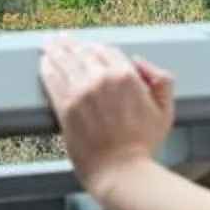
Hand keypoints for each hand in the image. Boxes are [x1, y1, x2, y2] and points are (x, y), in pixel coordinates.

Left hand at [39, 37, 175, 192]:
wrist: (121, 171)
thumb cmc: (143, 144)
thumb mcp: (165, 109)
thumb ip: (161, 80)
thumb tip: (138, 61)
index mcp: (126, 75)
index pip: (107, 51)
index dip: (97, 48)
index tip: (89, 47)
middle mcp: (101, 78)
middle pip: (83, 52)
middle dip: (72, 44)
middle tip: (62, 38)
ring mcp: (80, 91)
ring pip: (65, 61)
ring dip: (55, 49)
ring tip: (48, 42)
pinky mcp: (64, 106)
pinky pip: (52, 80)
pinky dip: (47, 68)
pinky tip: (44, 62)